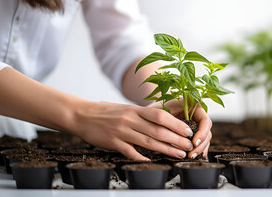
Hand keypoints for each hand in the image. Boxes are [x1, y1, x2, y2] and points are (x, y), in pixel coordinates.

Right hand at [73, 101, 194, 160]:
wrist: (82, 115)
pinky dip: (142, 158)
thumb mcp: (126, 109)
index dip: (176, 123)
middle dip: (176, 139)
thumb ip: (142, 115)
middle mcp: (130, 120)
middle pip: (158, 130)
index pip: (161, 116)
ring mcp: (122, 131)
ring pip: (149, 142)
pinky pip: (131, 152)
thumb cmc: (106, 112)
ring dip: (166, 149)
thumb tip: (162, 121)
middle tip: (188, 146)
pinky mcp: (113, 143)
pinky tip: (153, 163)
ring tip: (179, 154)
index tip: (188, 130)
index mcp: (135, 110)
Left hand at [148, 100, 211, 158]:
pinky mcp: (193, 134)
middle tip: (191, 154)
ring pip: (204, 139)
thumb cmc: (155, 110)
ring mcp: (196, 125)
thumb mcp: (163, 113)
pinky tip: (193, 156)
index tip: (194, 142)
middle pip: (207, 132)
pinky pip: (200, 143)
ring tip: (190, 156)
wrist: (150, 113)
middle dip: (200, 145)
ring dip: (199, 149)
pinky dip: (198, 151)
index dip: (202, 133)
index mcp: (194, 106)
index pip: (205, 121)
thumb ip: (173, 121)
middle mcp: (198, 115)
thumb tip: (185, 134)